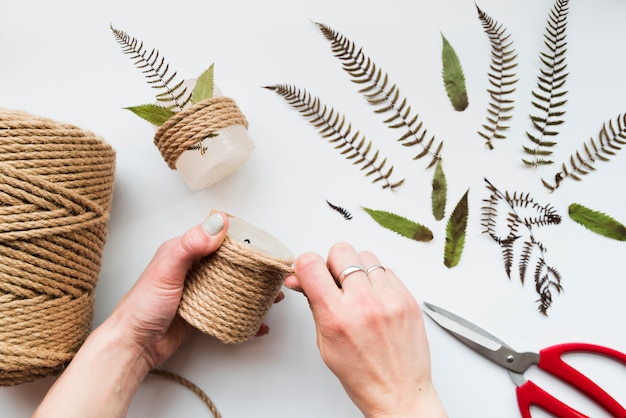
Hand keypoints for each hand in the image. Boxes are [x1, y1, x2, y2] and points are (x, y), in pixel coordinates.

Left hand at [34, 212, 282, 416]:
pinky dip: (244, 311)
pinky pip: (228, 306)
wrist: (134, 344)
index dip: (242, 241)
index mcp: (184, 250)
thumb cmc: (142, 306)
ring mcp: (198, 289)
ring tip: (271, 296)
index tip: (263, 247)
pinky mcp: (202, 310)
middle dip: (253, 267)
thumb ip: (191, 245)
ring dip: (253, 289)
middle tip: (273, 274)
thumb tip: (218, 223)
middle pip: (230, 262)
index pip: (218, 237)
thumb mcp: (167, 269)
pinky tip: (257, 319)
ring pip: (232, 284)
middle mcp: (193, 267)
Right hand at [284, 242, 445, 417]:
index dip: (305, 264)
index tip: (308, 272)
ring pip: (366, 255)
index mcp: (337, 317)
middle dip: (332, 263)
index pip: (311, 265)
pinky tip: (374, 297)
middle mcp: (364, 304)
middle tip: (334, 281)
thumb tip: (300, 278)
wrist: (399, 393)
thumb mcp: (325, 343)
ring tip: (357, 290)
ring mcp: (390, 299)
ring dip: (357, 268)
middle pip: (341, 251)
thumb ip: (314, 304)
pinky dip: (377, 279)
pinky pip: (387, 270)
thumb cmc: (361, 375)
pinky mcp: (408, 299)